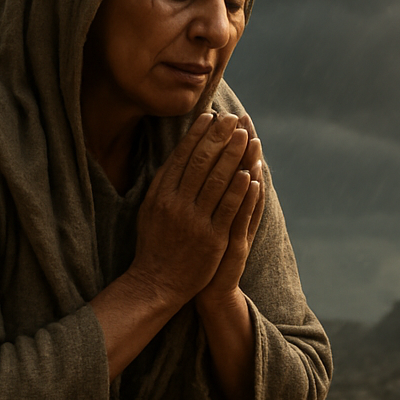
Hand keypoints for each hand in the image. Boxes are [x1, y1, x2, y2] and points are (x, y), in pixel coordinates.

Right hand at [130, 112, 253, 305]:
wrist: (156, 283)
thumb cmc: (154, 245)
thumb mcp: (149, 210)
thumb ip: (162, 184)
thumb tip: (176, 156)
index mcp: (160, 194)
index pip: (181, 156)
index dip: (197, 135)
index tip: (210, 116)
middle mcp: (175, 204)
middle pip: (200, 163)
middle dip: (218, 137)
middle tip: (232, 118)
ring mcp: (194, 221)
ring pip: (216, 181)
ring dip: (232, 156)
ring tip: (245, 136)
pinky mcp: (211, 238)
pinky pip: (228, 209)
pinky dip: (240, 189)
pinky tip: (250, 173)